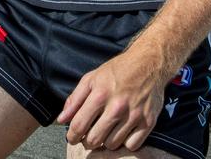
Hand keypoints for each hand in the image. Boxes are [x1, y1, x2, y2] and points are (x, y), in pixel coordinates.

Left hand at [55, 48, 173, 151]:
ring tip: (106, 132)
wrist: (148, 63)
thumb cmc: (117, 71)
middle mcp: (117, 106)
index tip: (72, 138)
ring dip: (107, 142)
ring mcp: (134, 115)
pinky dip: (126, 143)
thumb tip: (61, 120)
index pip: (79, 125)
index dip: (72, 136)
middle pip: (94, 139)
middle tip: (89, 138)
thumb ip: (74, 100)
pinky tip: (123, 132)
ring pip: (113, 144)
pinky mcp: (149, 121)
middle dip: (88, 142)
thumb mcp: (91, 79)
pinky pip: (132, 145)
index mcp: (99, 94)